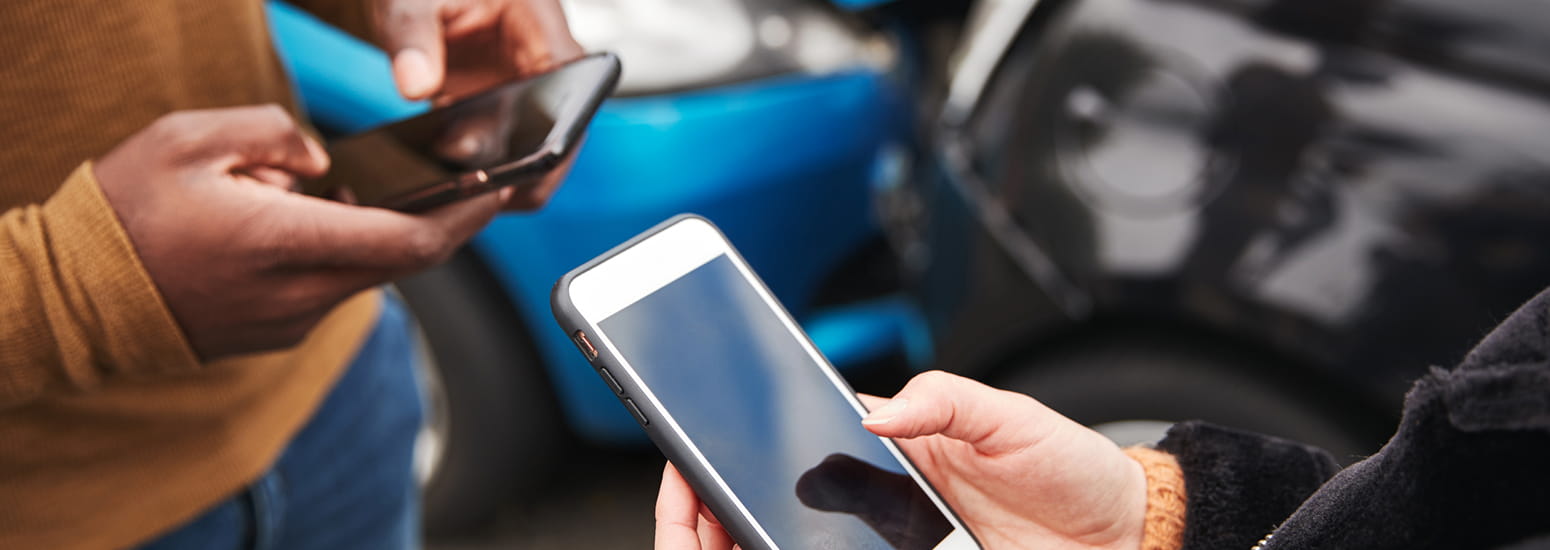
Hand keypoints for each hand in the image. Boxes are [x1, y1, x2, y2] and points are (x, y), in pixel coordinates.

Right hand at [96, 105, 506, 360]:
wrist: (72, 300)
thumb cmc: (124, 213)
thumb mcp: (189, 140)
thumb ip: (271, 133)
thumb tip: (322, 160)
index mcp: (284, 243)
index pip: (408, 241)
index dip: (464, 218)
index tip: (496, 189)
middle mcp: (299, 295)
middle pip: (402, 262)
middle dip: (441, 221)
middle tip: (466, 181)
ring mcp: (290, 322)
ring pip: (366, 274)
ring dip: (378, 234)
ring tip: (360, 190)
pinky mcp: (277, 334)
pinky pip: (332, 289)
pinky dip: (341, 255)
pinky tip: (315, 221)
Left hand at [375, 0, 584, 209]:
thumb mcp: (413, 0)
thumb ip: (411, 36)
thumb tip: (415, 87)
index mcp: (541, 24)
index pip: (577, 86)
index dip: (562, 133)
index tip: (531, 166)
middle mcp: (542, 63)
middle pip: (563, 132)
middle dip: (532, 169)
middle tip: (490, 196)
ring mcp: (522, 93)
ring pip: (533, 151)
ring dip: (504, 176)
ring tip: (465, 193)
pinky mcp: (497, 114)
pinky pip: (501, 154)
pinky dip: (480, 173)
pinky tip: (450, 183)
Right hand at [652, 371, 1147, 549]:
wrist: (1124, 538)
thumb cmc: (1072, 470)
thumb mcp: (1014, 418)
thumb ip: (945, 401)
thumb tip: (875, 412)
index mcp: (896, 441)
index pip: (801, 431)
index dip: (747, 441)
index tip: (703, 449)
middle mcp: (883, 495)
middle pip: (783, 503)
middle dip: (724, 508)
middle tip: (694, 515)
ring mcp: (894, 544)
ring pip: (804, 545)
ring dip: (755, 542)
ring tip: (721, 544)